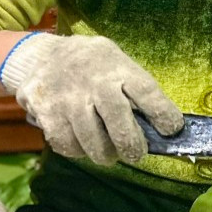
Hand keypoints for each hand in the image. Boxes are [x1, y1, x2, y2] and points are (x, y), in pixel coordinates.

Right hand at [0, 34, 183, 165]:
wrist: (40, 56)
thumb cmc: (90, 64)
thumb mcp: (115, 61)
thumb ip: (134, 87)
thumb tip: (162, 124)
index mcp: (116, 66)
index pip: (146, 91)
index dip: (162, 113)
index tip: (171, 130)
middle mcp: (93, 82)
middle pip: (118, 120)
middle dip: (130, 144)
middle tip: (135, 154)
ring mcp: (68, 98)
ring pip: (92, 140)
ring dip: (105, 153)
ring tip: (109, 154)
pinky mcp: (47, 113)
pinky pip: (67, 145)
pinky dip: (78, 151)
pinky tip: (82, 143)